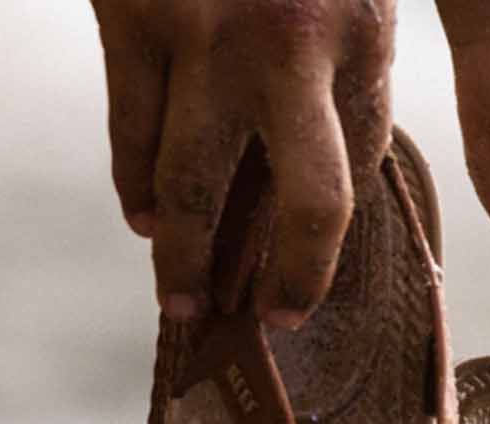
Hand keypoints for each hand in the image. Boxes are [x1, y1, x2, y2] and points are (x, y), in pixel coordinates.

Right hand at [89, 0, 394, 326]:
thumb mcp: (342, 1)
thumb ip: (338, 84)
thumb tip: (301, 205)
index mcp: (358, 34)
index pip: (352, 175)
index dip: (318, 259)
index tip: (289, 306)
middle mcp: (289, 39)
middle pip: (305, 204)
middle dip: (284, 280)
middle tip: (243, 325)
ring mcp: (204, 29)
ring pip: (190, 185)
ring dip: (181, 256)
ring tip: (180, 296)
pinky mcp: (132, 13)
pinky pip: (131, 129)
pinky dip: (133, 184)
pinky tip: (141, 214)